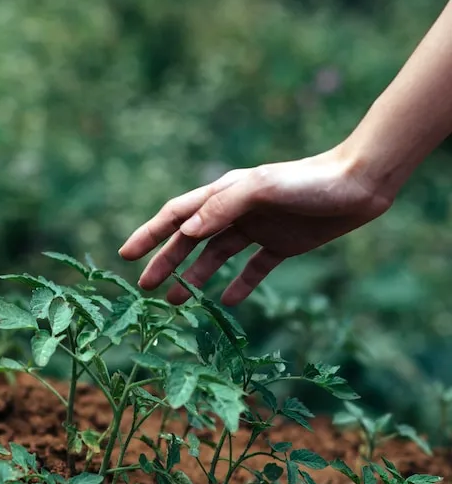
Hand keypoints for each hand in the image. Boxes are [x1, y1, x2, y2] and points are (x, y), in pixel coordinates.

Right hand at [119, 145, 392, 305]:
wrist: (358, 185)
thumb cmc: (309, 181)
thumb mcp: (263, 188)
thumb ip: (222, 207)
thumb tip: (186, 232)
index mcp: (225, 192)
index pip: (177, 215)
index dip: (150, 233)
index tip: (125, 254)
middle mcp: (236, 211)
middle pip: (191, 239)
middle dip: (165, 261)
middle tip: (145, 287)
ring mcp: (258, 228)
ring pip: (216, 256)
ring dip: (195, 277)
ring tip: (177, 302)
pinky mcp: (282, 245)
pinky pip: (253, 268)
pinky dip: (239, 284)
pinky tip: (227, 301)